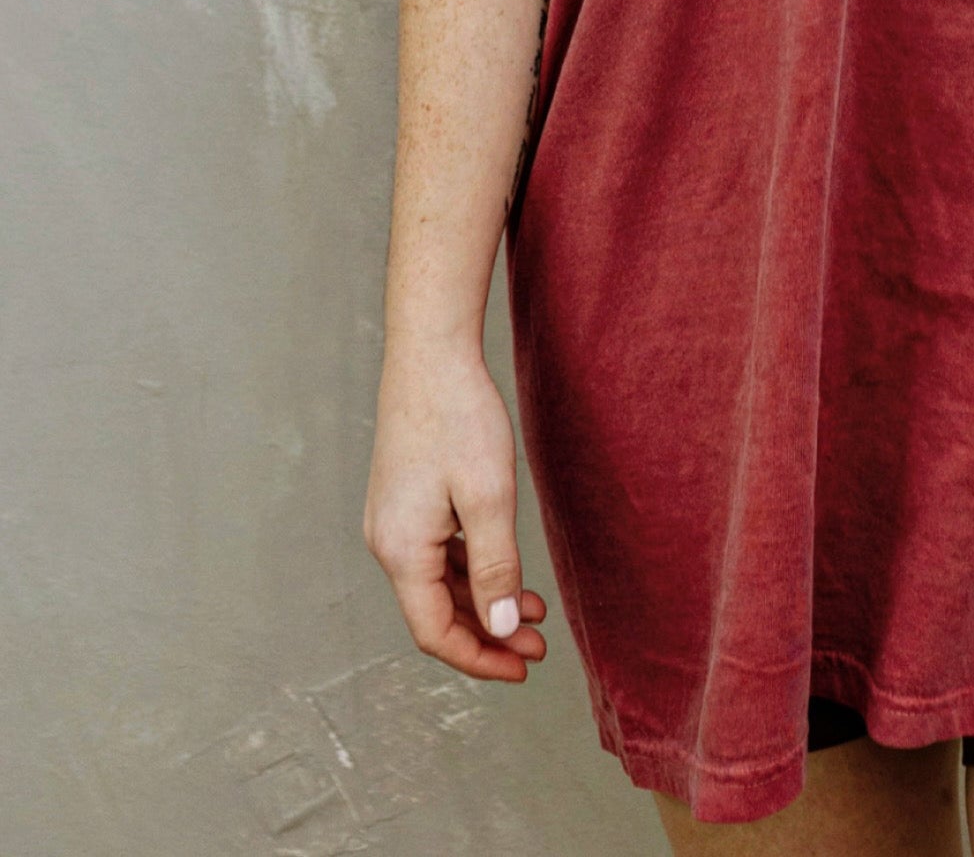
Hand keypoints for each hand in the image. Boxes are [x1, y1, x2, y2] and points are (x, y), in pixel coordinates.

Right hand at [364, 342, 549, 681]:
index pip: (436, 632)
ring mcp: (394, 520)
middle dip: (489, 633)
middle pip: (436, 612)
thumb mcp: (488, 497)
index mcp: (401, 551)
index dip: (481, 658)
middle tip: (539, 644)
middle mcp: (388, 542)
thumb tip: (503, 629)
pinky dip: (471, 569)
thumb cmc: (459, 418)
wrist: (431, 354)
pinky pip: (436, 554)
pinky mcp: (406, 500)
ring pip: (438, 584)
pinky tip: (506, 567)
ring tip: (535, 608)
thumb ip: (495, 568)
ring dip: (484, 601)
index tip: (524, 666)